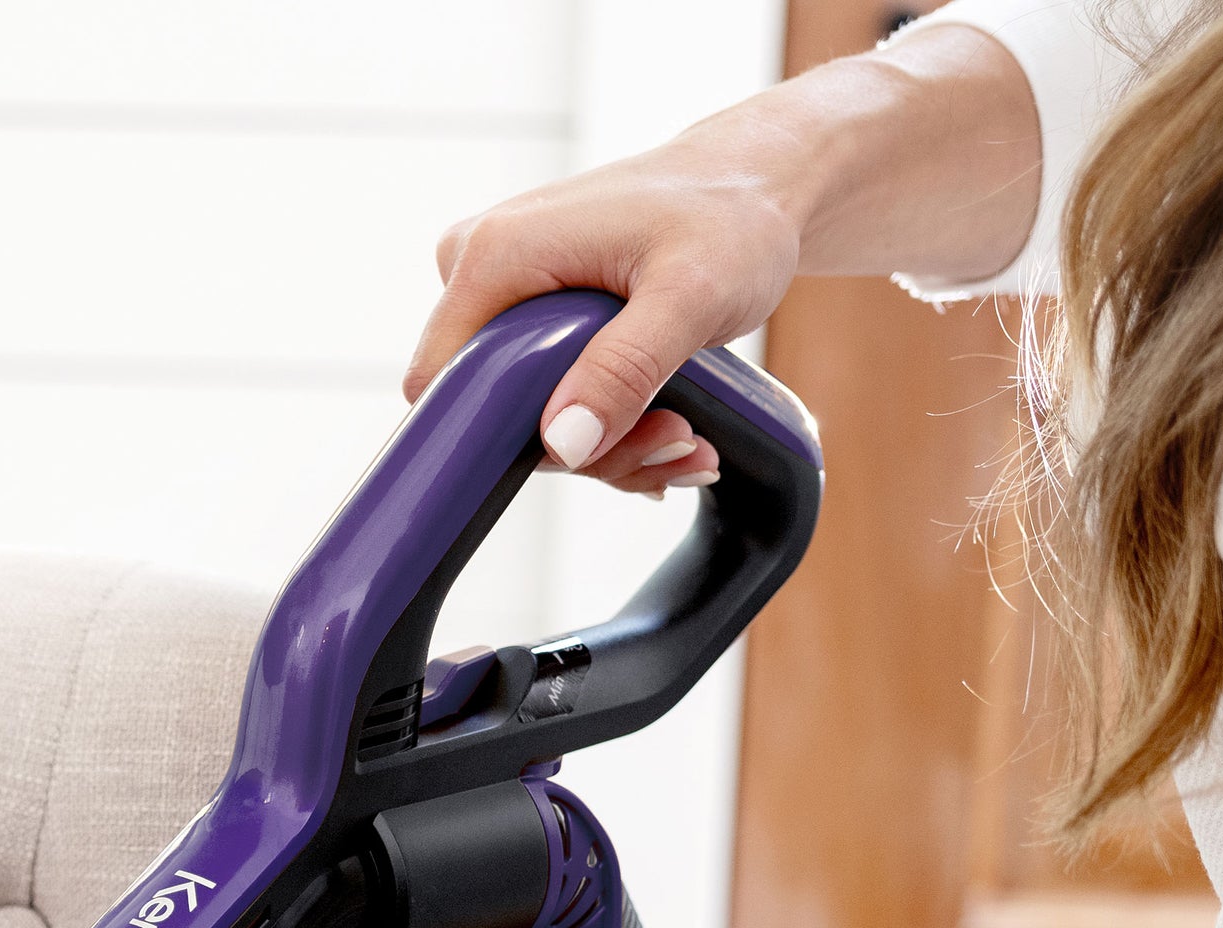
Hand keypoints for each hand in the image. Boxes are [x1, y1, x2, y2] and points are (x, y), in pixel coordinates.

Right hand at [403, 22, 1051, 493]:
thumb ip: (620, 374)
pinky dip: (618, 422)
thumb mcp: (691, 300)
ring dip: (613, 446)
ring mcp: (517, 290)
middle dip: (585, 447)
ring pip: (532, 413)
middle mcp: (487, 270)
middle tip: (669, 452)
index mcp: (493, 259)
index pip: (440, 390)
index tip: (596, 456)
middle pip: (493, 411)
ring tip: (691, 444)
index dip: (503, 444)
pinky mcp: (551, 309)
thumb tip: (558, 440)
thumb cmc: (737, 218)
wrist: (782, 178)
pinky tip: (680, 429)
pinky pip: (560, 395)